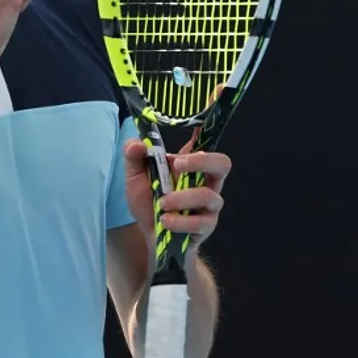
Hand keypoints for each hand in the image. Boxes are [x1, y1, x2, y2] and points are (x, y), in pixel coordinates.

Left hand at [122, 132, 230, 261]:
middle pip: (223, 163)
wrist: (152, 238)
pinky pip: (201, 222)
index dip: (208, 130)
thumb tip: (137, 144)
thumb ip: (134, 157)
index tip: (202, 119)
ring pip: (209, 195)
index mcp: (190, 165)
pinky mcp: (207, 226)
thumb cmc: (148, 203)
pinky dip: (180, 221)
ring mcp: (209, 205)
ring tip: (161, 204)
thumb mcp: (135, 178)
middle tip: (177, 165)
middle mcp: (205, 181)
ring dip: (182, 198)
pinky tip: (165, 221)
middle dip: (201, 162)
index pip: (205, 143)